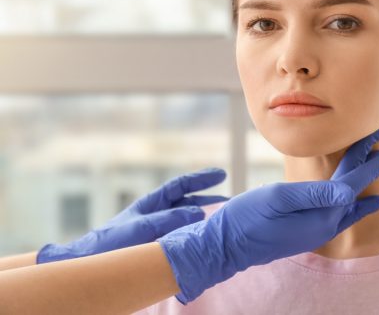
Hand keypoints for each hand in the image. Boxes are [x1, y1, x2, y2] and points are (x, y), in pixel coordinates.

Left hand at [37, 168, 228, 262]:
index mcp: (153, 202)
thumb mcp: (141, 227)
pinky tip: (206, 239)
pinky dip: (197, 233)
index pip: (182, 185)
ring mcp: (159, 228)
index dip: (202, 178)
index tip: (221, 174)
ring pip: (188, 219)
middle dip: (209, 198)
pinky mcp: (159, 244)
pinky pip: (183, 235)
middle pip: (189, 200)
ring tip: (224, 219)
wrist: (91, 261)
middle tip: (230, 199)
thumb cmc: (112, 242)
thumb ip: (169, 219)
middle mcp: (158, 213)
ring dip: (206, 217)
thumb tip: (199, 212)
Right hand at [158, 128, 378, 303]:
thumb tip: (350, 190)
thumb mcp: (278, 199)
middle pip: (353, 191)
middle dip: (368, 169)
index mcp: (321, 215)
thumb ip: (315, 194)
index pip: (351, 181)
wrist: (226, 247)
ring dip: (361, 183)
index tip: (378, 139)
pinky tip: (359, 202)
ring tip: (375, 168)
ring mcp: (317, 232)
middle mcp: (325, 226)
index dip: (366, 160)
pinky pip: (339, 214)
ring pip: (348, 202)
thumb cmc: (247, 218)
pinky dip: (353, 205)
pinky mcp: (307, 233)